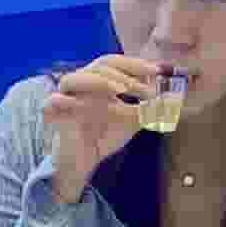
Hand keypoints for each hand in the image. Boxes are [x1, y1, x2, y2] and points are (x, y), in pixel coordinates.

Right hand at [40, 58, 163, 202]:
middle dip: (124, 72)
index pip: (116, 63)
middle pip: (99, 64)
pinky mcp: (51, 112)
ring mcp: (64, 96)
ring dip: (101, 80)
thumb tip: (174, 98)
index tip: (156, 71)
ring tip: (122, 90)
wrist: (84, 163)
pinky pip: (54, 100)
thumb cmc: (103, 137)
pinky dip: (70, 100)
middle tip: (145, 88)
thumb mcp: (132, 121)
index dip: (135, 64)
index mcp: (99, 81)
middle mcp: (82, 84)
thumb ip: (150, 109)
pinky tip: (84, 106)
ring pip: (76, 77)